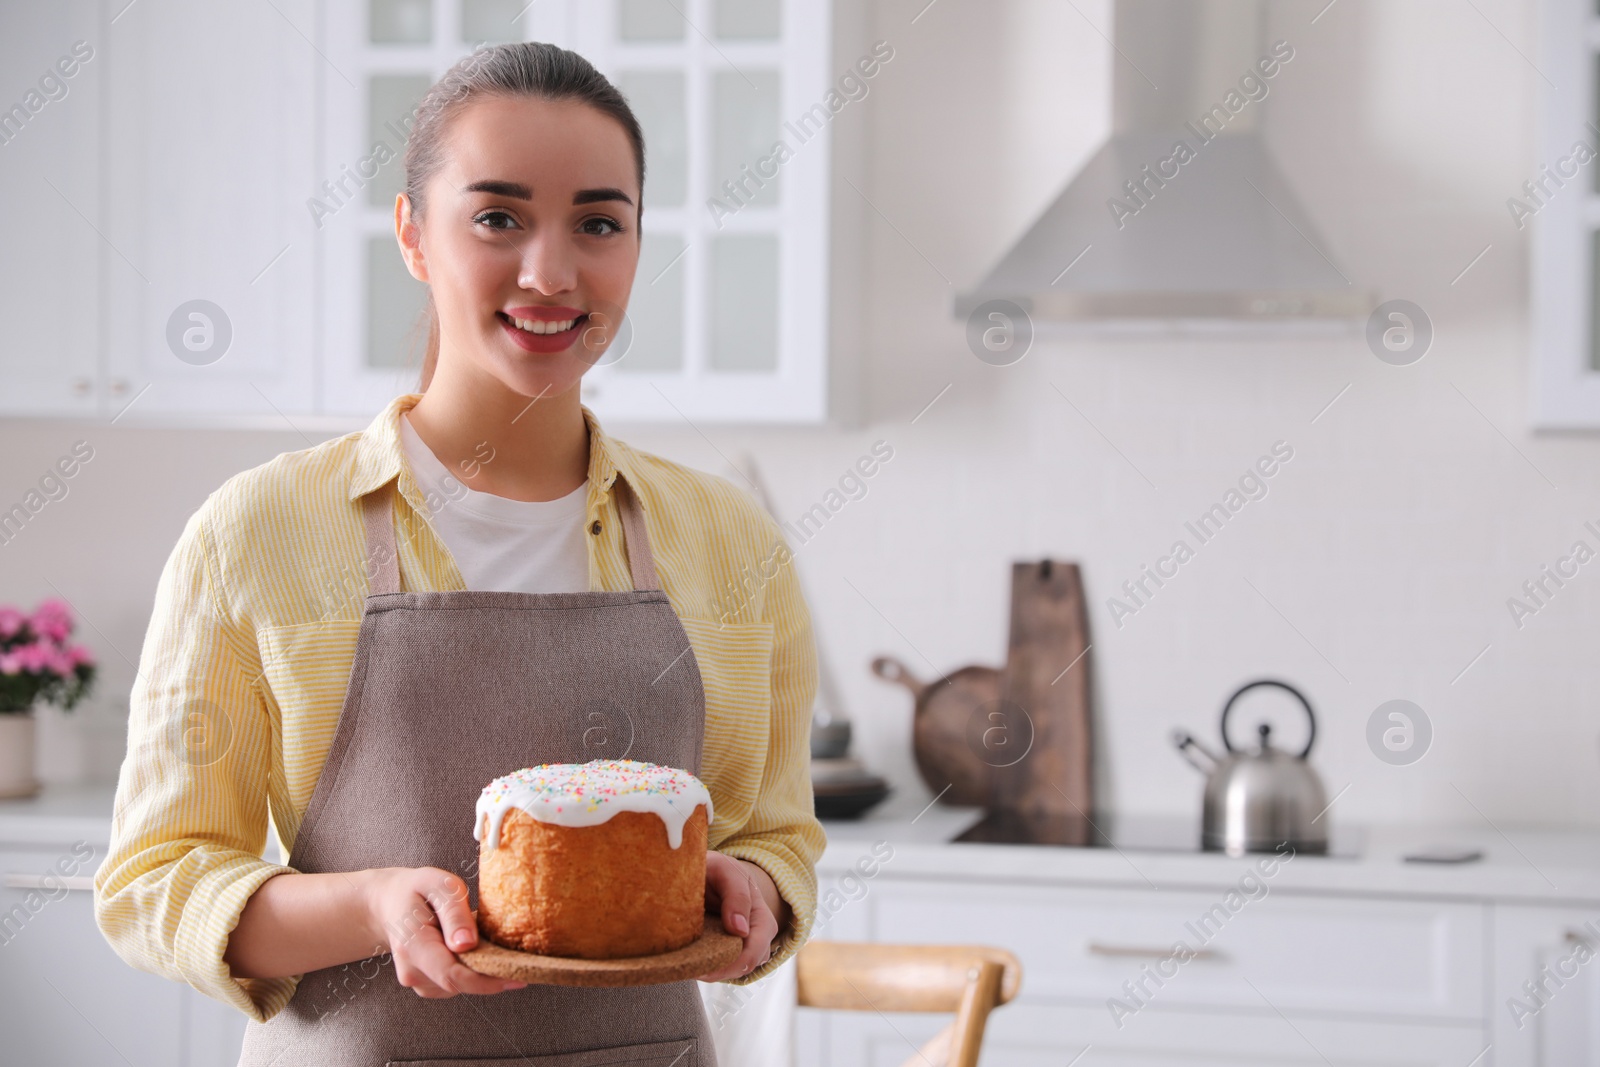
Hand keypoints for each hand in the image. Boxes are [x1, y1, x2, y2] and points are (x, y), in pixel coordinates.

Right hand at [363, 866, 526, 997]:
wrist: (390, 903)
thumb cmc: (418, 890)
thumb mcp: (439, 886)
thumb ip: (454, 913)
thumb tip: (468, 944)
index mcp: (413, 945)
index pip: (452, 975)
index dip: (487, 981)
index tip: (518, 976)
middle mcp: (411, 970)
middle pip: (459, 984)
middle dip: (490, 974)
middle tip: (516, 956)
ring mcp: (416, 981)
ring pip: (459, 986)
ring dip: (478, 970)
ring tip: (482, 940)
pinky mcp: (425, 984)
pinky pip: (455, 984)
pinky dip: (469, 971)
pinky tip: (470, 950)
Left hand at [700, 853, 785, 980]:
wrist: (709, 872)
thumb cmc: (718, 870)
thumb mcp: (725, 871)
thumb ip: (736, 895)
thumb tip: (740, 930)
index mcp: (762, 918)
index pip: (754, 952)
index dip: (730, 964)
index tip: (701, 966)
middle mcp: (758, 937)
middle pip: (744, 967)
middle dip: (719, 972)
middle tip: (691, 968)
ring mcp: (744, 945)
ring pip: (734, 971)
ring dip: (714, 971)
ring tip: (690, 964)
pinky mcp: (730, 951)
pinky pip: (723, 968)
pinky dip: (709, 968)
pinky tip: (694, 960)